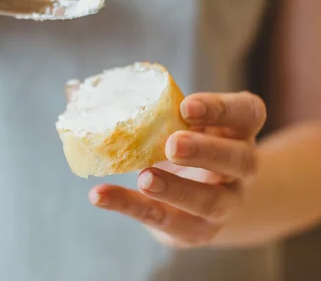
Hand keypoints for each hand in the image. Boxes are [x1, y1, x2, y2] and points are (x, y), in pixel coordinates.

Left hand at [89, 92, 265, 247]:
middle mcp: (240, 167)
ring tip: (145, 177)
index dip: (221, 109)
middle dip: (205, 151)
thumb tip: (73, 90)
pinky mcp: (196, 230)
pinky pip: (166, 221)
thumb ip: (130, 104)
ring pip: (210, 201)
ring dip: (177, 189)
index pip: (246, 113)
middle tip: (171, 144)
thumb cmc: (182, 146)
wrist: (204, 199)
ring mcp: (225, 203)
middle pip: (237, 159)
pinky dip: (131, 207)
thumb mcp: (172, 122)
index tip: (186, 106)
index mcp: (237, 130)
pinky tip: (100, 196)